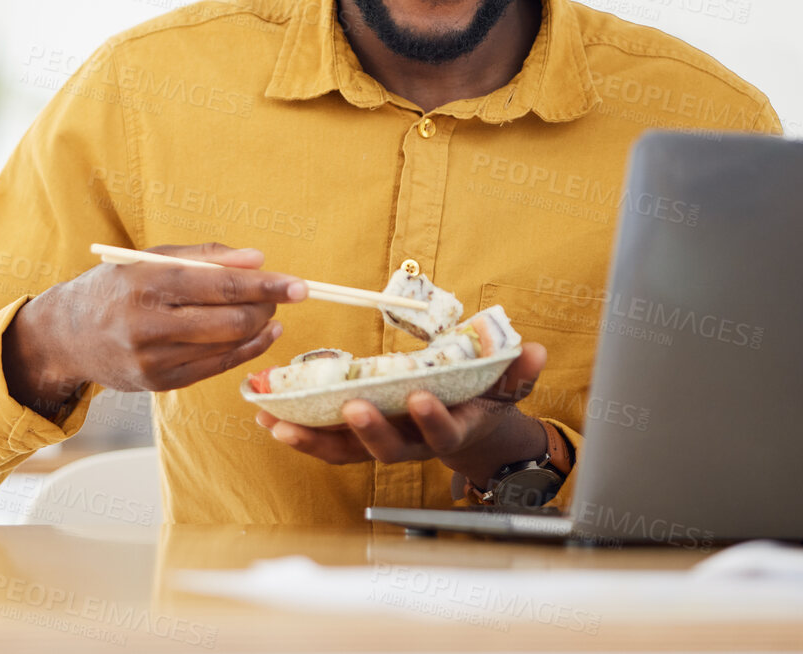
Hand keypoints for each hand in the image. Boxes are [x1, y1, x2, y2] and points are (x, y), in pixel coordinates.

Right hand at [3, 242, 304, 415]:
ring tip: (269, 313)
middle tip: (282, 295)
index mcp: (147, 283)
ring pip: (226, 347)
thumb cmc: (118, 286)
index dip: (266, 286)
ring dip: (259, 329)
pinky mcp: (158, 384)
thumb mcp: (153, 258)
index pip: (221, 285)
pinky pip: (214, 368)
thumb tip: (259, 260)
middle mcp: (148, 324)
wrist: (67, 334)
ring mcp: (152, 359)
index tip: (300, 285)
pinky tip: (258, 337)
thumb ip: (207, 256)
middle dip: (266, 308)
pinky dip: (243, 351)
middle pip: (230, 321)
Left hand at [254, 342, 548, 487]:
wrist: (468, 433)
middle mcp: (413, 445)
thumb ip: (517, 371)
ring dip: (311, 437)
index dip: (432, 420)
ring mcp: (382, 446)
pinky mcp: (356, 442)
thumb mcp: (504, 386)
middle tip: (348, 407)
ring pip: (345, 452)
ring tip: (278, 420)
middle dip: (367, 431)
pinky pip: (325, 443)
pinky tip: (267, 416)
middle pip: (387, 449)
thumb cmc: (481, 401)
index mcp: (450, 431)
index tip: (419, 397)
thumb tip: (534, 350)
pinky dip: (297, 431)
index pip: (442, 433)